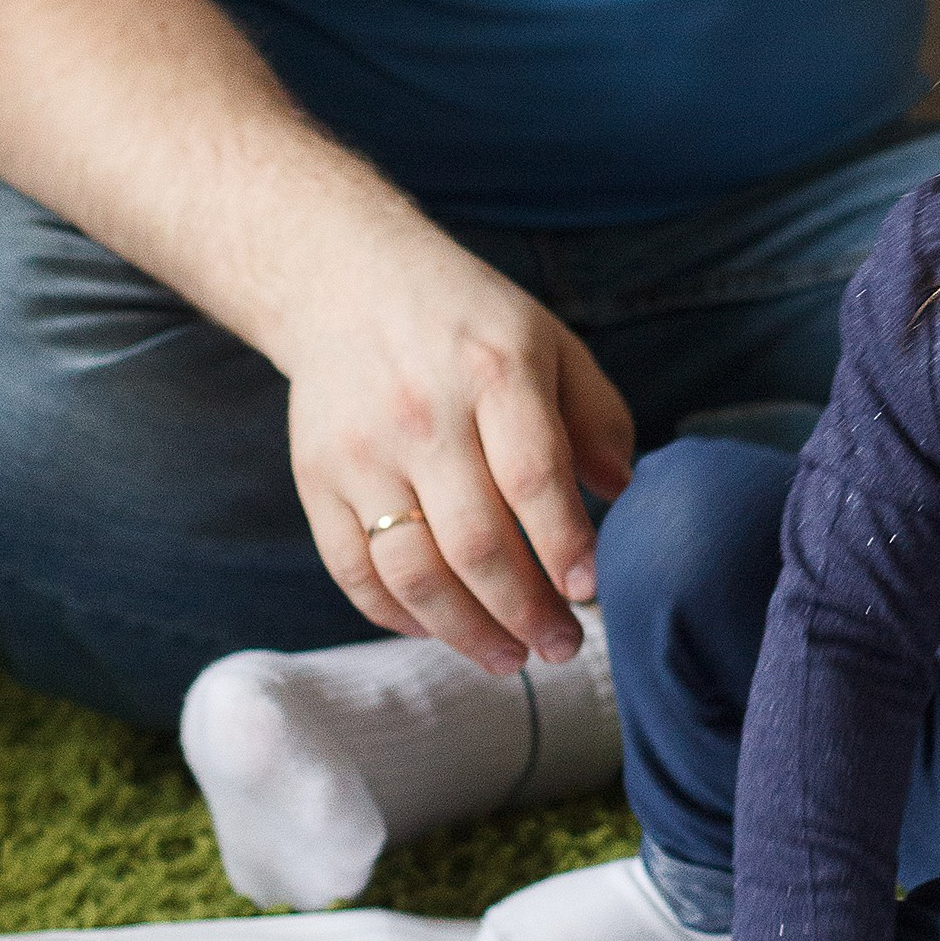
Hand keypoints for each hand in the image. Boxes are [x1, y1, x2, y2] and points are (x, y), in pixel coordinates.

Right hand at [282, 209, 633, 672]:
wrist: (346, 282)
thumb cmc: (468, 322)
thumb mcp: (548, 340)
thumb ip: (596, 414)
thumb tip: (622, 492)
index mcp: (494, 372)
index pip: (532, 477)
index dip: (564, 544)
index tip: (590, 591)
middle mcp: (423, 415)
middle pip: (475, 544)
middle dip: (525, 612)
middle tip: (562, 646)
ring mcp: (362, 453)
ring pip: (412, 573)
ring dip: (467, 633)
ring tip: (510, 658)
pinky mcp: (317, 480)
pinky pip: (354, 571)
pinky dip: (399, 616)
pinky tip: (441, 629)